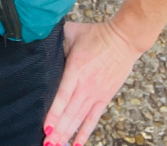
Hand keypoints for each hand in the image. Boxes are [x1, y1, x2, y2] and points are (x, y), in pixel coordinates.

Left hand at [42, 20, 141, 145]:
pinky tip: (77, 144)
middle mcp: (85, 85)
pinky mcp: (105, 97)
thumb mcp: (72, 32)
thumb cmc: (97, 34)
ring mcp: (96, 93)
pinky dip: (85, 132)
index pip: (63, 96)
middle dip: (57, 130)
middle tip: (46, 144)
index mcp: (76, 69)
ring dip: (68, 134)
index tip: (46, 127)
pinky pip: (93, 119)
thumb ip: (58, 39)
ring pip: (79, 119)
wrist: (123, 40)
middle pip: (69, 113)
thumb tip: (42, 38)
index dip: (54, 113)